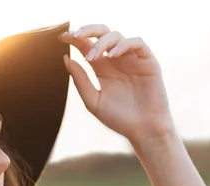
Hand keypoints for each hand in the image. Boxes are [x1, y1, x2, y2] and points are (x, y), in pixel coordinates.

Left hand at [59, 25, 175, 145]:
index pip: (86, 45)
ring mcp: (132, 59)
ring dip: (102, 42)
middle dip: (87, 30)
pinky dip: (123, 45)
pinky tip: (112, 55)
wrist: (143, 131)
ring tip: (93, 57)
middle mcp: (116, 60)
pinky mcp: (147, 62)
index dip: (74, 38)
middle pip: (101, 33)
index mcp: (102, 68)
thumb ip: (80, 80)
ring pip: (117, 35)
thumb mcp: (93, 101)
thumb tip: (66, 58)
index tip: (62, 37)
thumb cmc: (119, 119)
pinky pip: (137, 43)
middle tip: (75, 35)